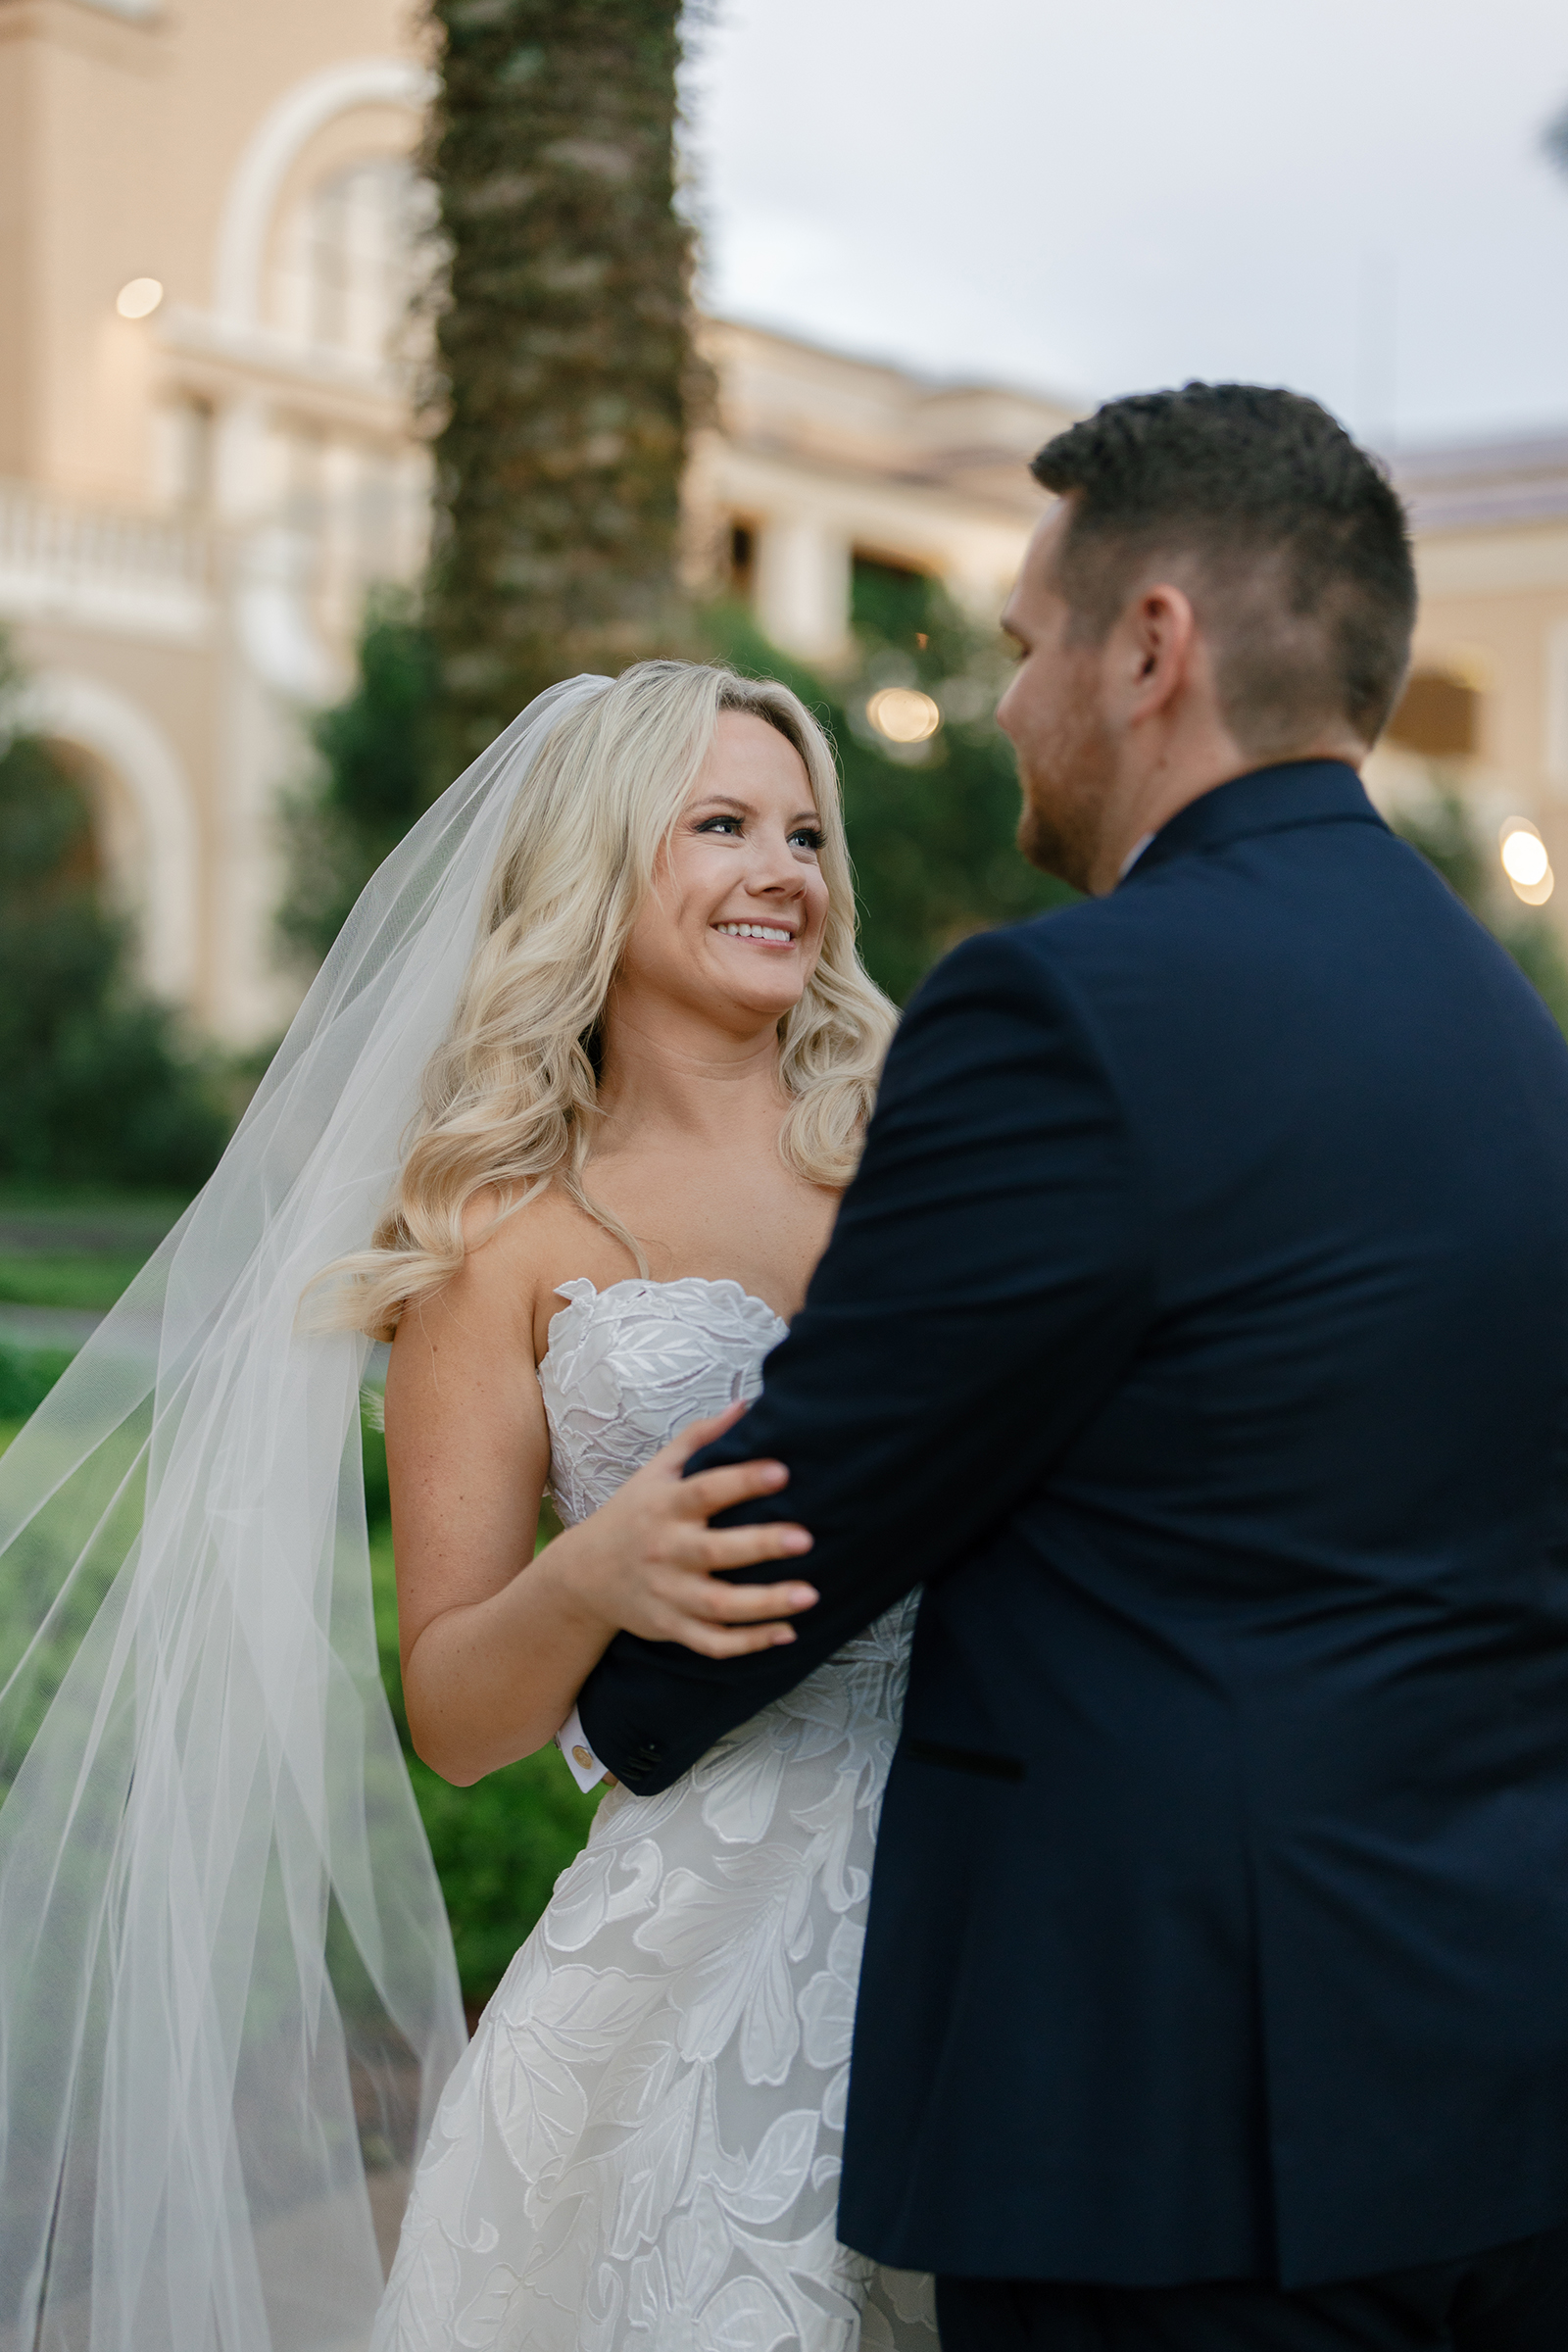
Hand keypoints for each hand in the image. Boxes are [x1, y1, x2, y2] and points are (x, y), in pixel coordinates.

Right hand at [540, 1402, 817, 1658]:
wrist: (583, 1575)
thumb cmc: (633, 1513)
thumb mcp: (656, 1470)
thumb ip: (700, 1438)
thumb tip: (746, 1404)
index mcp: (665, 1506)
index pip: (705, 1490)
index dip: (743, 1480)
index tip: (782, 1471)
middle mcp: (666, 1551)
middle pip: (714, 1551)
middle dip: (760, 1545)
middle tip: (805, 1538)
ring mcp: (668, 1593)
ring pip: (718, 1606)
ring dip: (765, 1604)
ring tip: (810, 1595)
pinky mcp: (671, 1627)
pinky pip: (712, 1642)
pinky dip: (748, 1643)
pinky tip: (787, 1633)